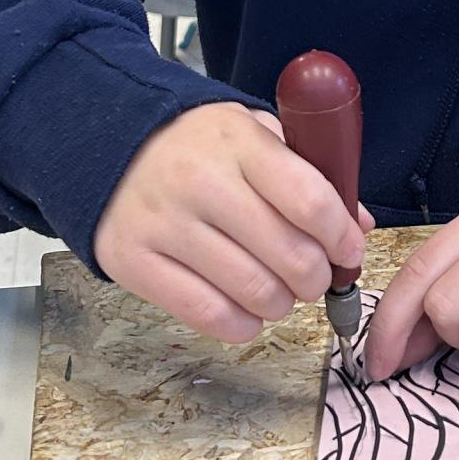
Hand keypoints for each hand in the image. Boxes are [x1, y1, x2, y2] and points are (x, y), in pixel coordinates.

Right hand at [94, 103, 374, 341]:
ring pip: (256, 292)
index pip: (309, 200)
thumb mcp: (250, 135)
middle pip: (290, 255)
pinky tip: (246, 309)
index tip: (347, 249)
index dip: (341, 236)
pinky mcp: (134, 263)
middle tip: (312, 276)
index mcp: (235, 141)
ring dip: (282, 303)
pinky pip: (211, 315)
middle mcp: (198, 181)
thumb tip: (357, 225)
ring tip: (277, 291)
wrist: (101, 144)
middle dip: (317, 278)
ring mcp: (163, 225)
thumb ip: (306, 172)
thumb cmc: (192, 146)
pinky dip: (243, 324)